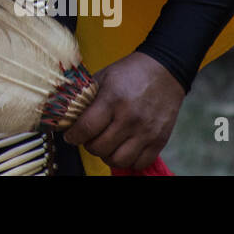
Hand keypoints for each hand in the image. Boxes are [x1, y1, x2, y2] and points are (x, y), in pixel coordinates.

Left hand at [63, 51, 184, 171]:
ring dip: (107, 156)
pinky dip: (128, 161)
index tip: (70, 136)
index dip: (73, 136)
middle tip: (88, 138)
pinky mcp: (160, 140)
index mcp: (113, 99)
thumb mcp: (103, 77)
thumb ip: (87, 97)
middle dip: (88, 145)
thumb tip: (68, 115)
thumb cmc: (130, 72)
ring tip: (105, 145)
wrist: (164, 70)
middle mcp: (130, 118)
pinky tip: (122, 149)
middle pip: (100, 147)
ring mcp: (146, 131)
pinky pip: (140, 163)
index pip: (87, 128)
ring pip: (118, 160)